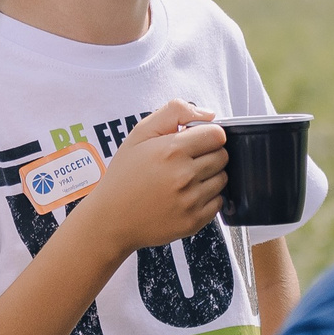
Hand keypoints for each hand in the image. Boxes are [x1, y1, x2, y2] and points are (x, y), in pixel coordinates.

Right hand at [72, 101, 227, 255]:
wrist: (111, 219)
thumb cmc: (124, 175)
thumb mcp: (139, 134)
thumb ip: (174, 113)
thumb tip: (208, 115)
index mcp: (172, 150)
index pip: (217, 135)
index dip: (208, 135)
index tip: (196, 141)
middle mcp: (184, 176)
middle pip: (222, 156)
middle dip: (209, 154)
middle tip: (188, 161)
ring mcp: (190, 201)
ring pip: (222, 180)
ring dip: (210, 177)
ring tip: (185, 179)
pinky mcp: (193, 222)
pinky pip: (218, 203)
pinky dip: (208, 199)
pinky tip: (187, 196)